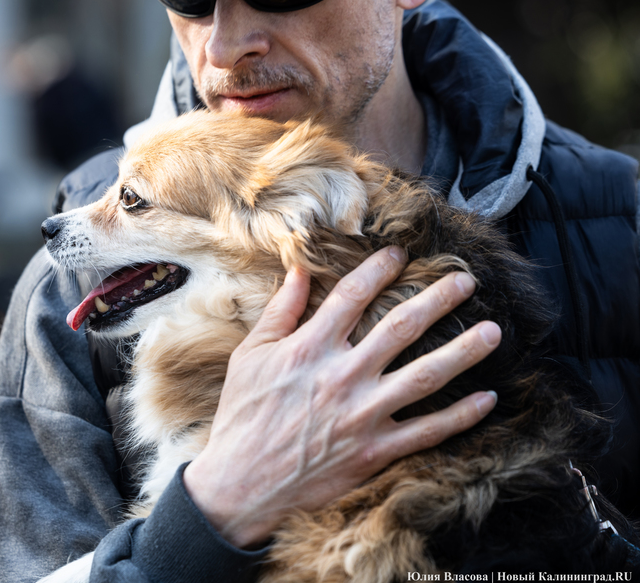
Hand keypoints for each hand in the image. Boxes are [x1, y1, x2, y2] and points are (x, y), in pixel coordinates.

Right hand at [183, 246, 500, 547]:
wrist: (242, 483)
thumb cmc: (243, 415)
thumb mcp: (250, 356)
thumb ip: (279, 312)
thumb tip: (299, 271)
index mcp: (309, 348)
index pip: (352, 296)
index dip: (378, 269)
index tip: (400, 254)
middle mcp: (342, 376)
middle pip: (400, 328)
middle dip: (437, 300)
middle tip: (466, 282)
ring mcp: (363, 415)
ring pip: (425, 377)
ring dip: (463, 352)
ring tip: (493, 332)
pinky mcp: (375, 451)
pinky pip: (427, 432)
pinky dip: (460, 416)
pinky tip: (488, 399)